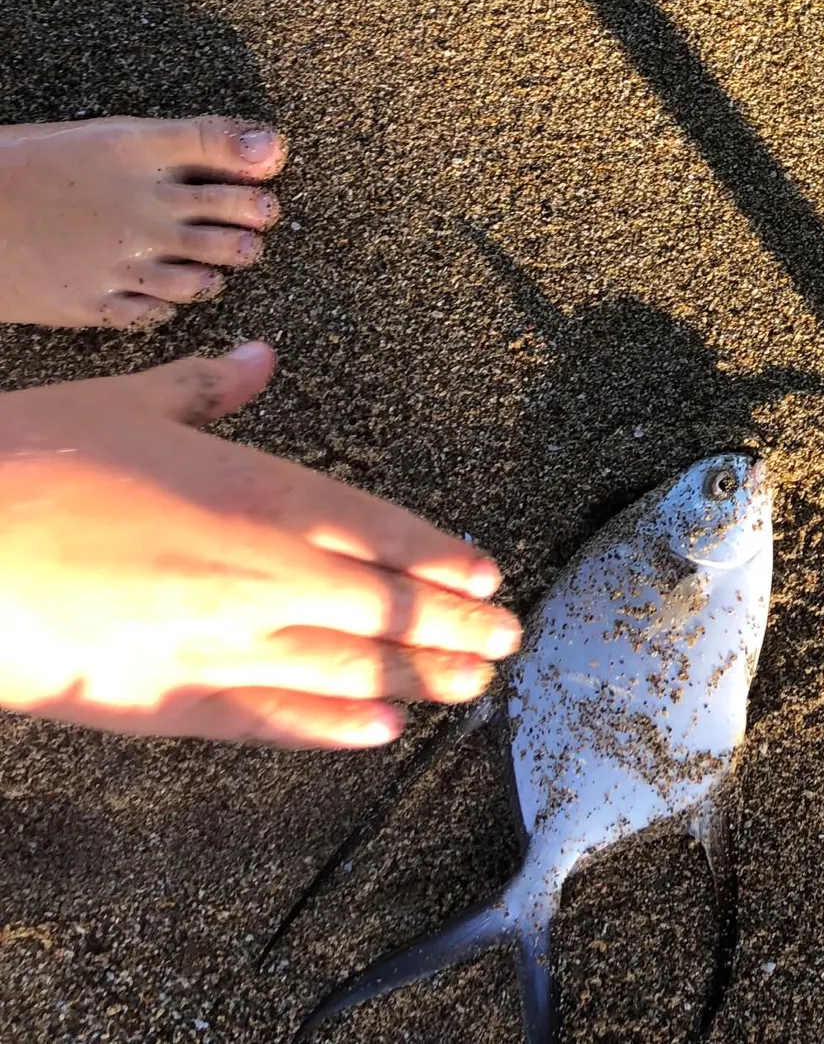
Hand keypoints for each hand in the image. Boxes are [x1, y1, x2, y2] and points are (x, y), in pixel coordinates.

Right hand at [0, 342, 519, 747]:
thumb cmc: (31, 464)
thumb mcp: (130, 404)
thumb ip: (210, 388)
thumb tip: (261, 355)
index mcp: (258, 494)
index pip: (380, 531)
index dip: (440, 557)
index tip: (489, 574)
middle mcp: (257, 575)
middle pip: (383, 608)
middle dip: (454, 627)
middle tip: (510, 640)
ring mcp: (218, 645)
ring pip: (347, 670)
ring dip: (420, 679)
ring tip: (475, 688)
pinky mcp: (170, 702)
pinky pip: (273, 720)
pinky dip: (333, 729)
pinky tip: (381, 733)